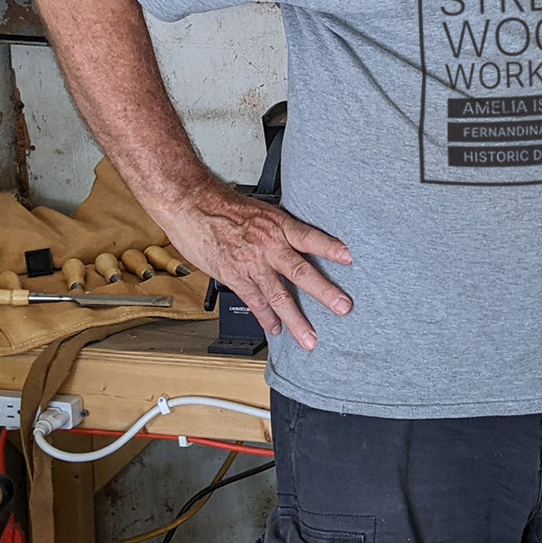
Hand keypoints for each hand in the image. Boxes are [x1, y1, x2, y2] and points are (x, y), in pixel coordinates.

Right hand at [155, 183, 352, 348]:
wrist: (191, 204)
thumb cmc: (223, 205)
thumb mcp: (260, 210)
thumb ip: (279, 229)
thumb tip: (295, 241)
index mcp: (278, 226)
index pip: (310, 237)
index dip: (330, 248)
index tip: (350, 258)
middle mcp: (269, 246)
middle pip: (301, 272)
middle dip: (324, 292)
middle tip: (342, 308)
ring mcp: (252, 264)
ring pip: (278, 296)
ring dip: (296, 319)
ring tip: (310, 338)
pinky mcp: (234, 276)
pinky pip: (255, 302)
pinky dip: (266, 318)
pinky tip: (276, 329)